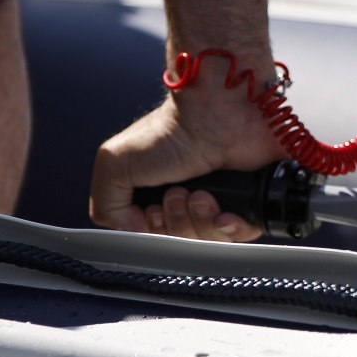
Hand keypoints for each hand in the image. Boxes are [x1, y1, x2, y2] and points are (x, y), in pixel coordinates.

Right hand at [90, 87, 283, 241]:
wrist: (218, 116)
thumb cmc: (171, 131)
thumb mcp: (115, 163)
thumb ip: (107, 205)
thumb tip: (133, 230)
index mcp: (158, 190)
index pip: (154, 235)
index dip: (153, 230)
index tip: (153, 210)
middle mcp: (190, 197)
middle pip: (181, 241)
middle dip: (176, 222)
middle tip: (179, 192)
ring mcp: (222, 201)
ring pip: (208, 240)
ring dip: (200, 220)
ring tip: (202, 193)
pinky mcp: (250, 203)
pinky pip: (241, 235)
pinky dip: (230, 227)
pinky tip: (224, 213)